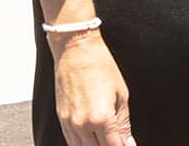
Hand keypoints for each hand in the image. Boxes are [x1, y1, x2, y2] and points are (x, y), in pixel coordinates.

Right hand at [50, 31, 134, 145]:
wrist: (76, 52)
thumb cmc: (100, 67)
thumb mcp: (121, 95)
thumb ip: (123, 123)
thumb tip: (128, 142)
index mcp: (102, 118)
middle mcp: (82, 124)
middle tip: (119, 141)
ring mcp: (69, 123)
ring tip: (106, 139)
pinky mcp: (61, 119)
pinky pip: (71, 141)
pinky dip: (82, 144)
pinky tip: (92, 140)